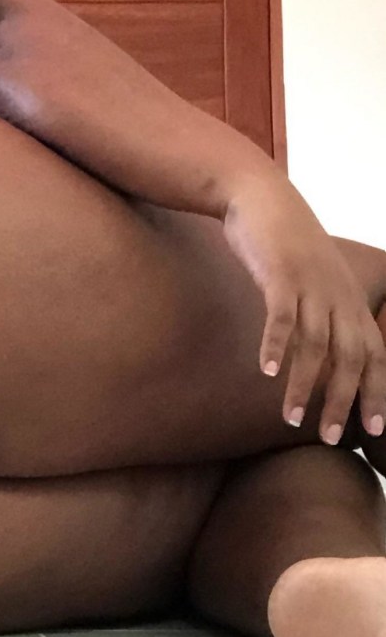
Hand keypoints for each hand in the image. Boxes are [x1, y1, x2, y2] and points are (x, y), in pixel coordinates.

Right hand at [222, 178, 385, 443]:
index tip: (372, 429)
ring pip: (315, 344)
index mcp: (350, 300)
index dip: (376, 392)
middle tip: (329, 437)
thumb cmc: (286, 247)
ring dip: (304, 385)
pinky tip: (264, 372)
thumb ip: (322, 316)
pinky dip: (274, 344)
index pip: (374, 354)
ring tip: (292, 418)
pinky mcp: (280, 273)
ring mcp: (310, 284)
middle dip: (342, 401)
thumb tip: (319, 358)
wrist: (262, 199)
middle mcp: (337, 295)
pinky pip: (281, 315)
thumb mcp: (316, 283)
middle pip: (350, 356)